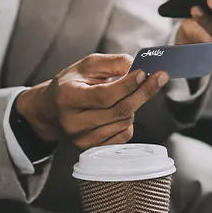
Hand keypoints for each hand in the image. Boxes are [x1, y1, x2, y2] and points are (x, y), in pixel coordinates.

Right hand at [16, 54, 168, 150]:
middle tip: (159, 78)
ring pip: (124, 122)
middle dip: (143, 92)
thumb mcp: (86, 65)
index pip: (105, 95)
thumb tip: (136, 66)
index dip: (127, 84)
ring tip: (124, 95)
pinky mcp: (92, 149)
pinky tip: (119, 112)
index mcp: (68, 97)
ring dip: (133, 106)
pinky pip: (123, 135)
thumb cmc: (72, 84)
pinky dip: (128, 121)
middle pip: (119, 110)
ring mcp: (82, 139)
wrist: (52, 110)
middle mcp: (73, 122)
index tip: (144, 72)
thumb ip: (111, 63)